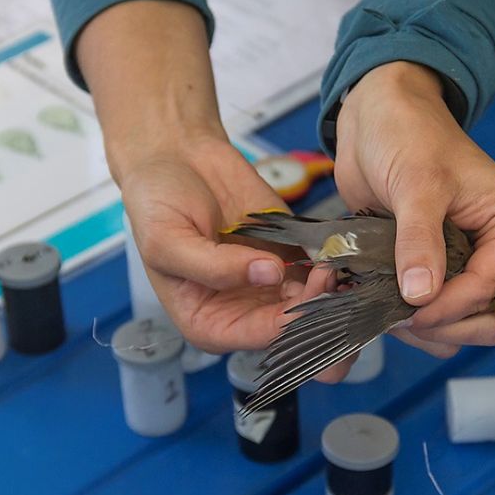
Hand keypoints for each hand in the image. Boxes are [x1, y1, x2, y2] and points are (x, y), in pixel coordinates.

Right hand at [120, 137, 316, 352]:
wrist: (175, 157)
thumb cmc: (157, 204)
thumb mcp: (166, 240)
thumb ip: (214, 266)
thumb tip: (270, 274)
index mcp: (208, 322)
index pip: (259, 336)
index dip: (289, 323)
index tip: (309, 295)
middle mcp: (244, 311)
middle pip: (292, 329)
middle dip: (318, 311)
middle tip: (329, 278)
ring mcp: (271, 284)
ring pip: (313, 303)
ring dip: (331, 289)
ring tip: (334, 260)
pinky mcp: (289, 254)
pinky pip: (318, 270)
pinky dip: (333, 264)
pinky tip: (338, 250)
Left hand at [334, 62, 494, 357]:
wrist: (378, 118)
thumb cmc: (409, 134)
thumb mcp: (417, 184)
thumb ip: (419, 240)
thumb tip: (421, 296)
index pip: (492, 288)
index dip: (450, 306)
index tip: (408, 311)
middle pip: (488, 318)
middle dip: (445, 325)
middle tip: (399, 317)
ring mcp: (469, 264)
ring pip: (463, 325)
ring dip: (427, 329)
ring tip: (385, 311)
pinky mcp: (440, 271)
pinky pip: (436, 314)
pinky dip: (412, 320)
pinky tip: (382, 307)